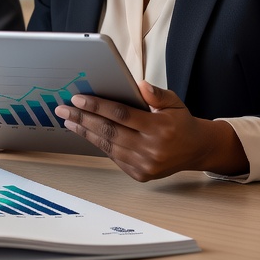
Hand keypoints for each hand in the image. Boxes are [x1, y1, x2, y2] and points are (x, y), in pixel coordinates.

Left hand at [54, 81, 247, 180]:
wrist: (196, 150)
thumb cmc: (181, 122)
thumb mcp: (174, 102)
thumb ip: (156, 94)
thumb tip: (139, 85)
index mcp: (160, 127)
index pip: (121, 114)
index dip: (97, 106)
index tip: (78, 98)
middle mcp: (152, 148)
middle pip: (109, 131)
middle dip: (82, 119)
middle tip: (63, 109)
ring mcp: (145, 164)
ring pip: (108, 146)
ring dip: (85, 132)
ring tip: (69, 121)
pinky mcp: (140, 174)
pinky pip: (114, 157)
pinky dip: (99, 144)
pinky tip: (87, 133)